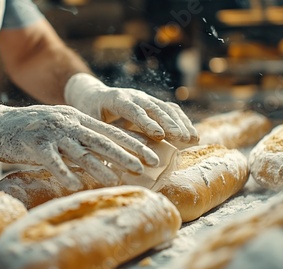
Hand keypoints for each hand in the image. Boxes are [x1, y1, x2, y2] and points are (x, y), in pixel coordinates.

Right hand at [0, 102, 158, 189]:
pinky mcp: (33, 144)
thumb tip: (103, 157)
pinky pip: (51, 161)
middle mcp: (67, 123)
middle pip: (101, 140)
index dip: (133, 143)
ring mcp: (50, 132)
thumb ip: (79, 138)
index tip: (152, 155)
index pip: (110, 130)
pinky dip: (63, 173)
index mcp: (76, 118)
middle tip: (147, 166)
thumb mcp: (59, 127)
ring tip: (117, 180)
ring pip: (80, 151)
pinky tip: (74, 185)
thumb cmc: (30, 129)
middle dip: (126, 154)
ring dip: (99, 166)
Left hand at [64, 73, 198, 143]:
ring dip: (180, 124)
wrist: (95, 95)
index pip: (132, 110)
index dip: (146, 122)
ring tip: (193, 140)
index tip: (158, 135)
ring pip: (166, 109)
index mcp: (116, 99)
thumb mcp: (89, 122)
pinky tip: (193, 137)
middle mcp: (134, 96)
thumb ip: (97, 136)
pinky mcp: (153, 104)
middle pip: (154, 108)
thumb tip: (101, 160)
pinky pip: (171, 111)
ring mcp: (146, 98)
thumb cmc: (90, 113)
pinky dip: (183, 122)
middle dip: (169, 124)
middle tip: (182, 138)